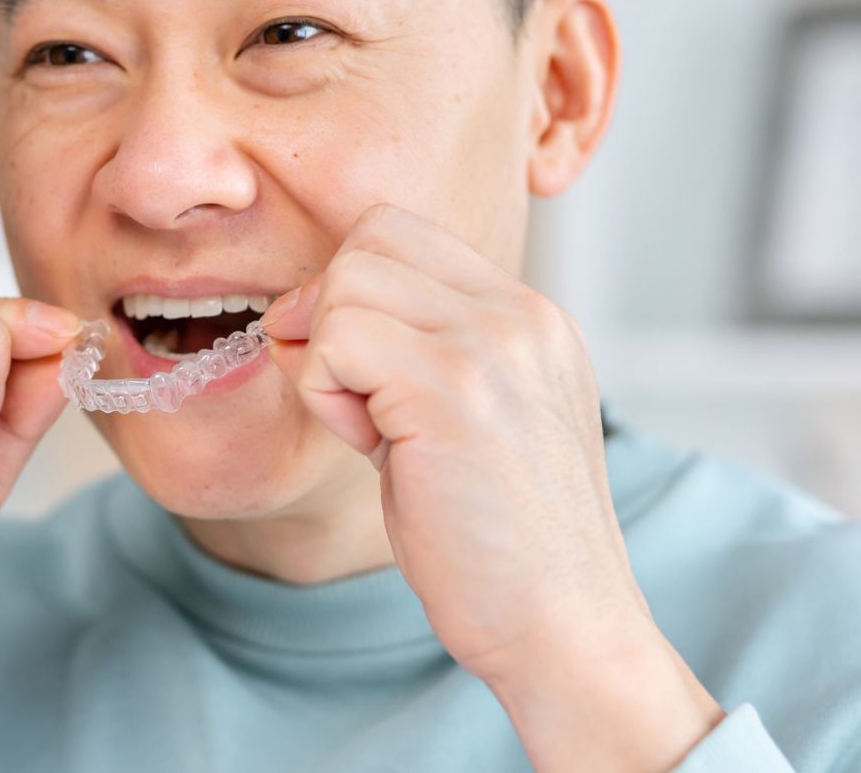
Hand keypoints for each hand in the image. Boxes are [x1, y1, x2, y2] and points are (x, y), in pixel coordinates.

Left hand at [262, 205, 722, 771]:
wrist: (562, 628)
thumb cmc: (499, 543)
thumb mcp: (465, 421)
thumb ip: (409, 354)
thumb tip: (299, 314)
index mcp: (530, 318)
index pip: (402, 233)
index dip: (353, 292)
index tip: (359, 373)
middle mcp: (521, 315)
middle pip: (368, 240)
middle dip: (329, 314)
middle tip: (355, 400)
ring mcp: (494, 346)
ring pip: (345, 282)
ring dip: (327, 359)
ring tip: (371, 432)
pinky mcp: (453, 390)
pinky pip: (336, 339)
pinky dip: (325, 392)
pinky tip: (370, 448)